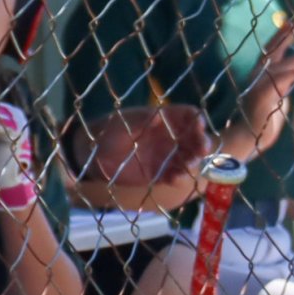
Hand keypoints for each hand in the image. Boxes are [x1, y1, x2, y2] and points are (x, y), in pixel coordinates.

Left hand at [75, 104, 211, 190]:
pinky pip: (176, 176)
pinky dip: (179, 178)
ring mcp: (167, 157)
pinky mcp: (161, 174)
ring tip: (190, 164)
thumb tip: (158, 117)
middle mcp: (169, 138)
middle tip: (201, 148)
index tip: (199, 125)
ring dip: (194, 161)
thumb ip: (140, 122)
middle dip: (201, 142)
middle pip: (194, 138)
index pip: (186, 116)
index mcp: (162, 119)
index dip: (195, 119)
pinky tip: (176, 178)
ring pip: (189, 158)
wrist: (92, 156)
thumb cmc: (107, 131)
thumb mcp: (122, 123)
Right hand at [236, 17, 293, 155]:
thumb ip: (284, 82)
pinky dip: (290, 75)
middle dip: (286, 35)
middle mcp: (258, 76)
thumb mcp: (276, 96)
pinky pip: (279, 85)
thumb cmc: (261, 120)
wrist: (245, 139)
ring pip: (277, 67)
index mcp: (261, 75)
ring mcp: (258, 87)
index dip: (284, 34)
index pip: (273, 50)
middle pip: (272, 50)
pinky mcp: (263, 99)